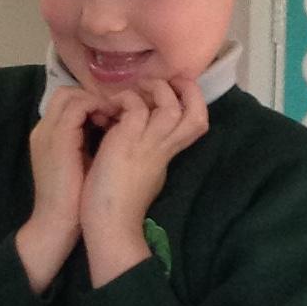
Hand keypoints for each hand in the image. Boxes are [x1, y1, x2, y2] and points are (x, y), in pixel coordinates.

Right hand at [16, 86, 107, 291]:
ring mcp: (47, 131)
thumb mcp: (82, 165)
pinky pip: (78, 106)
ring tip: (114, 115)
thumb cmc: (74, 201)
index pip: (65, 104)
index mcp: (48, 138)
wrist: (57, 223)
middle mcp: (43, 129)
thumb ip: (90, 144)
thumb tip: (114, 130)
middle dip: (92, 97)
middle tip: (114, 110)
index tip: (110, 114)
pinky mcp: (59, 137)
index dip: (88, 103)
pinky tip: (112, 120)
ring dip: (95, 101)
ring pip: (71, 95)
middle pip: (65, 93)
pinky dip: (96, 108)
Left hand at [81, 79, 207, 284]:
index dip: (192, 103)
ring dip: (153, 89)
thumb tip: (138, 129)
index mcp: (167, 155)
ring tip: (135, 89)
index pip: (195, 124)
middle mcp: (164, 148)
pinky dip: (124, 99)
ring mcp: (148, 144)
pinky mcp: (128, 141)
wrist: (109, 225)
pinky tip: (110, 106)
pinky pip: (134, 106)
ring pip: (169, 105)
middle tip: (167, 80)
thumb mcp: (142, 173)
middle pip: (197, 114)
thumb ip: (147, 151)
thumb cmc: (119, 203)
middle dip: (187, 90)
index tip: (176, 90)